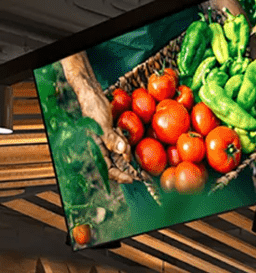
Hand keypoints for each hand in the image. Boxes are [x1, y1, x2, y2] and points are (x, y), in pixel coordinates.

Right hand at [60, 52, 133, 181]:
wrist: (92, 94)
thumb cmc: (94, 108)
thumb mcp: (102, 124)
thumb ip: (111, 139)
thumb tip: (122, 152)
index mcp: (96, 149)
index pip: (108, 169)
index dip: (121, 176)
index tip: (134, 178)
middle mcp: (102, 148)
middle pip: (117, 165)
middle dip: (130, 170)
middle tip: (145, 175)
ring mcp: (108, 142)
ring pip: (121, 156)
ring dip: (131, 159)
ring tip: (143, 163)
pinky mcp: (113, 134)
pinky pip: (123, 145)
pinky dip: (130, 148)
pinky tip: (138, 147)